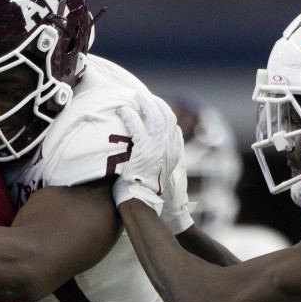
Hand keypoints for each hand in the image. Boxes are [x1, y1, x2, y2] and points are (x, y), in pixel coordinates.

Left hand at [111, 103, 192, 233]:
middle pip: (166, 117)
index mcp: (176, 151)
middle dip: (155, 104)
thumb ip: (164, 162)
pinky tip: (124, 111)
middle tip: (143, 96)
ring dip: (144, 105)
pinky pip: (137, 128)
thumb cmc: (155, 196)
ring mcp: (158, 148)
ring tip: (135, 97)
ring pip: (153, 118)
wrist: (149, 205)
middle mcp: (170, 147)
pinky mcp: (144, 151)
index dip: (164, 112)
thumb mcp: (165, 176)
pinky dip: (130, 117)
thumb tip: (159, 156)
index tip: (156, 105)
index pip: (172, 125)